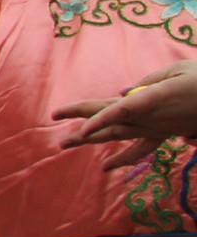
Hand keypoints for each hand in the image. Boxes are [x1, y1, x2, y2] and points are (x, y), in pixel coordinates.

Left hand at [55, 59, 196, 162]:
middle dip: (84, 130)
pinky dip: (123, 157)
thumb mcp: (177, 70)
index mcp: (154, 100)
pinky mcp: (165, 133)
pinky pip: (141, 147)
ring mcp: (157, 128)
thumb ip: (149, 81)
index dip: (99, 119)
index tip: (79, 129)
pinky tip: (107, 166)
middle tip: (59, 139)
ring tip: (66, 144)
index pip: (121, 110)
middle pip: (111, 123)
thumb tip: (125, 93)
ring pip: (119, 135)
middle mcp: (152, 118)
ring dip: (92, 140)